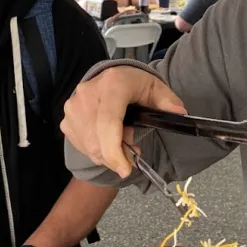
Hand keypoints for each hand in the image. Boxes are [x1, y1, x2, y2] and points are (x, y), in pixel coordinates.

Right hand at [61, 66, 186, 176]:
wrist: (112, 77)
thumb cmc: (136, 85)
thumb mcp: (157, 89)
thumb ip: (169, 102)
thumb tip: (180, 113)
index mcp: (113, 84)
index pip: (108, 122)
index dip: (115, 151)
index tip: (126, 170)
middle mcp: (88, 93)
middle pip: (98, 141)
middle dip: (117, 154)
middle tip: (132, 144)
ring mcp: (73, 107)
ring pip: (89, 147)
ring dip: (108, 153)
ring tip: (121, 137)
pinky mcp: (67, 118)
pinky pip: (82, 146)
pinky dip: (97, 151)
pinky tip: (106, 138)